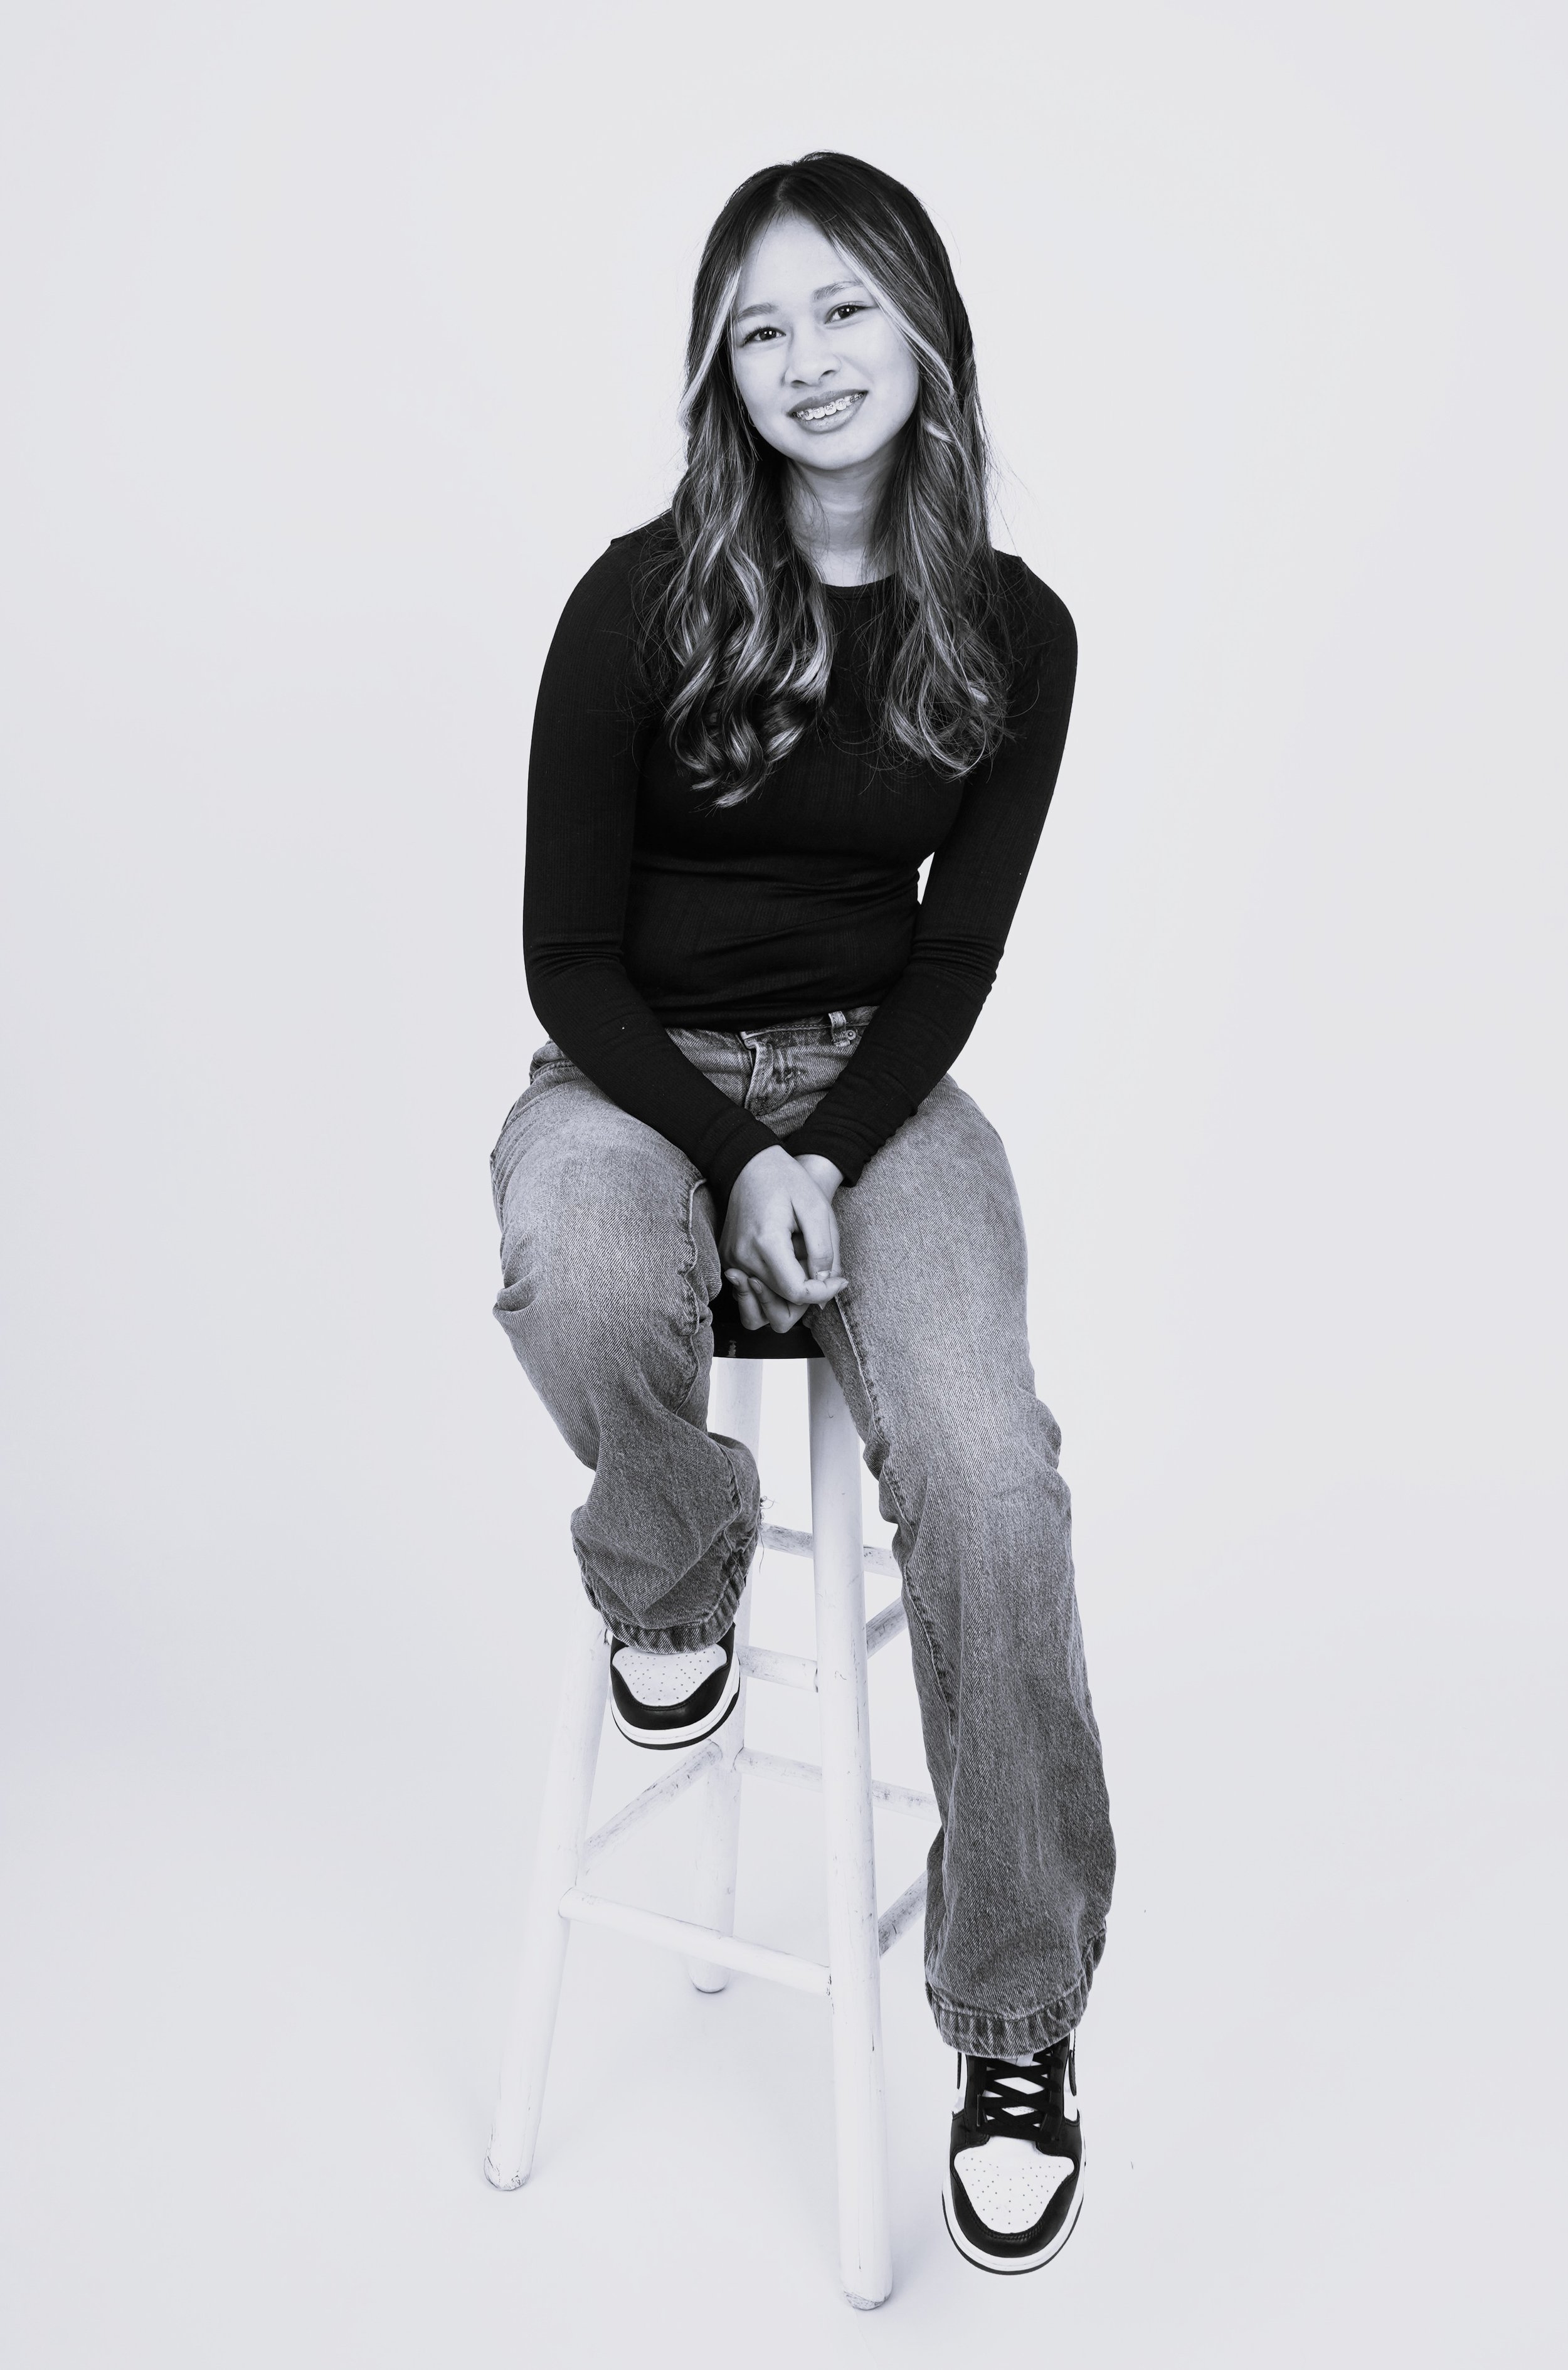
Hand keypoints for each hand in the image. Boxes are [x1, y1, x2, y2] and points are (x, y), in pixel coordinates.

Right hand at [720, 1147, 845, 1333]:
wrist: (750, 1165)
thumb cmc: (787, 1181)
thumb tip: (825, 1284)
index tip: (838, 1280)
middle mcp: (742, 1258)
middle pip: (780, 1306)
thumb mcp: (817, 1209)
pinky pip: (750, 1295)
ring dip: (786, 1301)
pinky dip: (770, 1293)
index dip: (824, 1293)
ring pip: (762, 1309)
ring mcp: (732, 1262)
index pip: (798, 1293)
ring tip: (800, 1271)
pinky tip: (785, 1268)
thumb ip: (824, 1250)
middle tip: (818, 1270)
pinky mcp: (728, 1263)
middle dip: (807, 1296)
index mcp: (766, 1243)